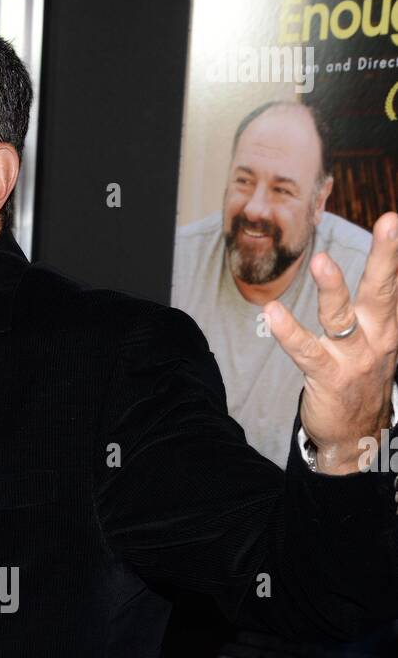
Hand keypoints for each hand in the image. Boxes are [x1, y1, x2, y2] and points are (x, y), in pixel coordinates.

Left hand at [263, 212, 397, 473]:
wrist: (356, 436)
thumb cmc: (361, 380)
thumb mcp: (379, 343)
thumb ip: (378, 310)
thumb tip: (385, 274)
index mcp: (389, 327)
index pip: (395, 285)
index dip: (396, 253)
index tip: (395, 220)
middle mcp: (377, 338)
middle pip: (382, 291)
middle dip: (386, 256)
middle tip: (391, 223)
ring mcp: (353, 358)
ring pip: (343, 316)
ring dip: (333, 288)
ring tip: (323, 262)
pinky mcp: (328, 376)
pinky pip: (306, 350)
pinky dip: (288, 331)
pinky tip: (272, 313)